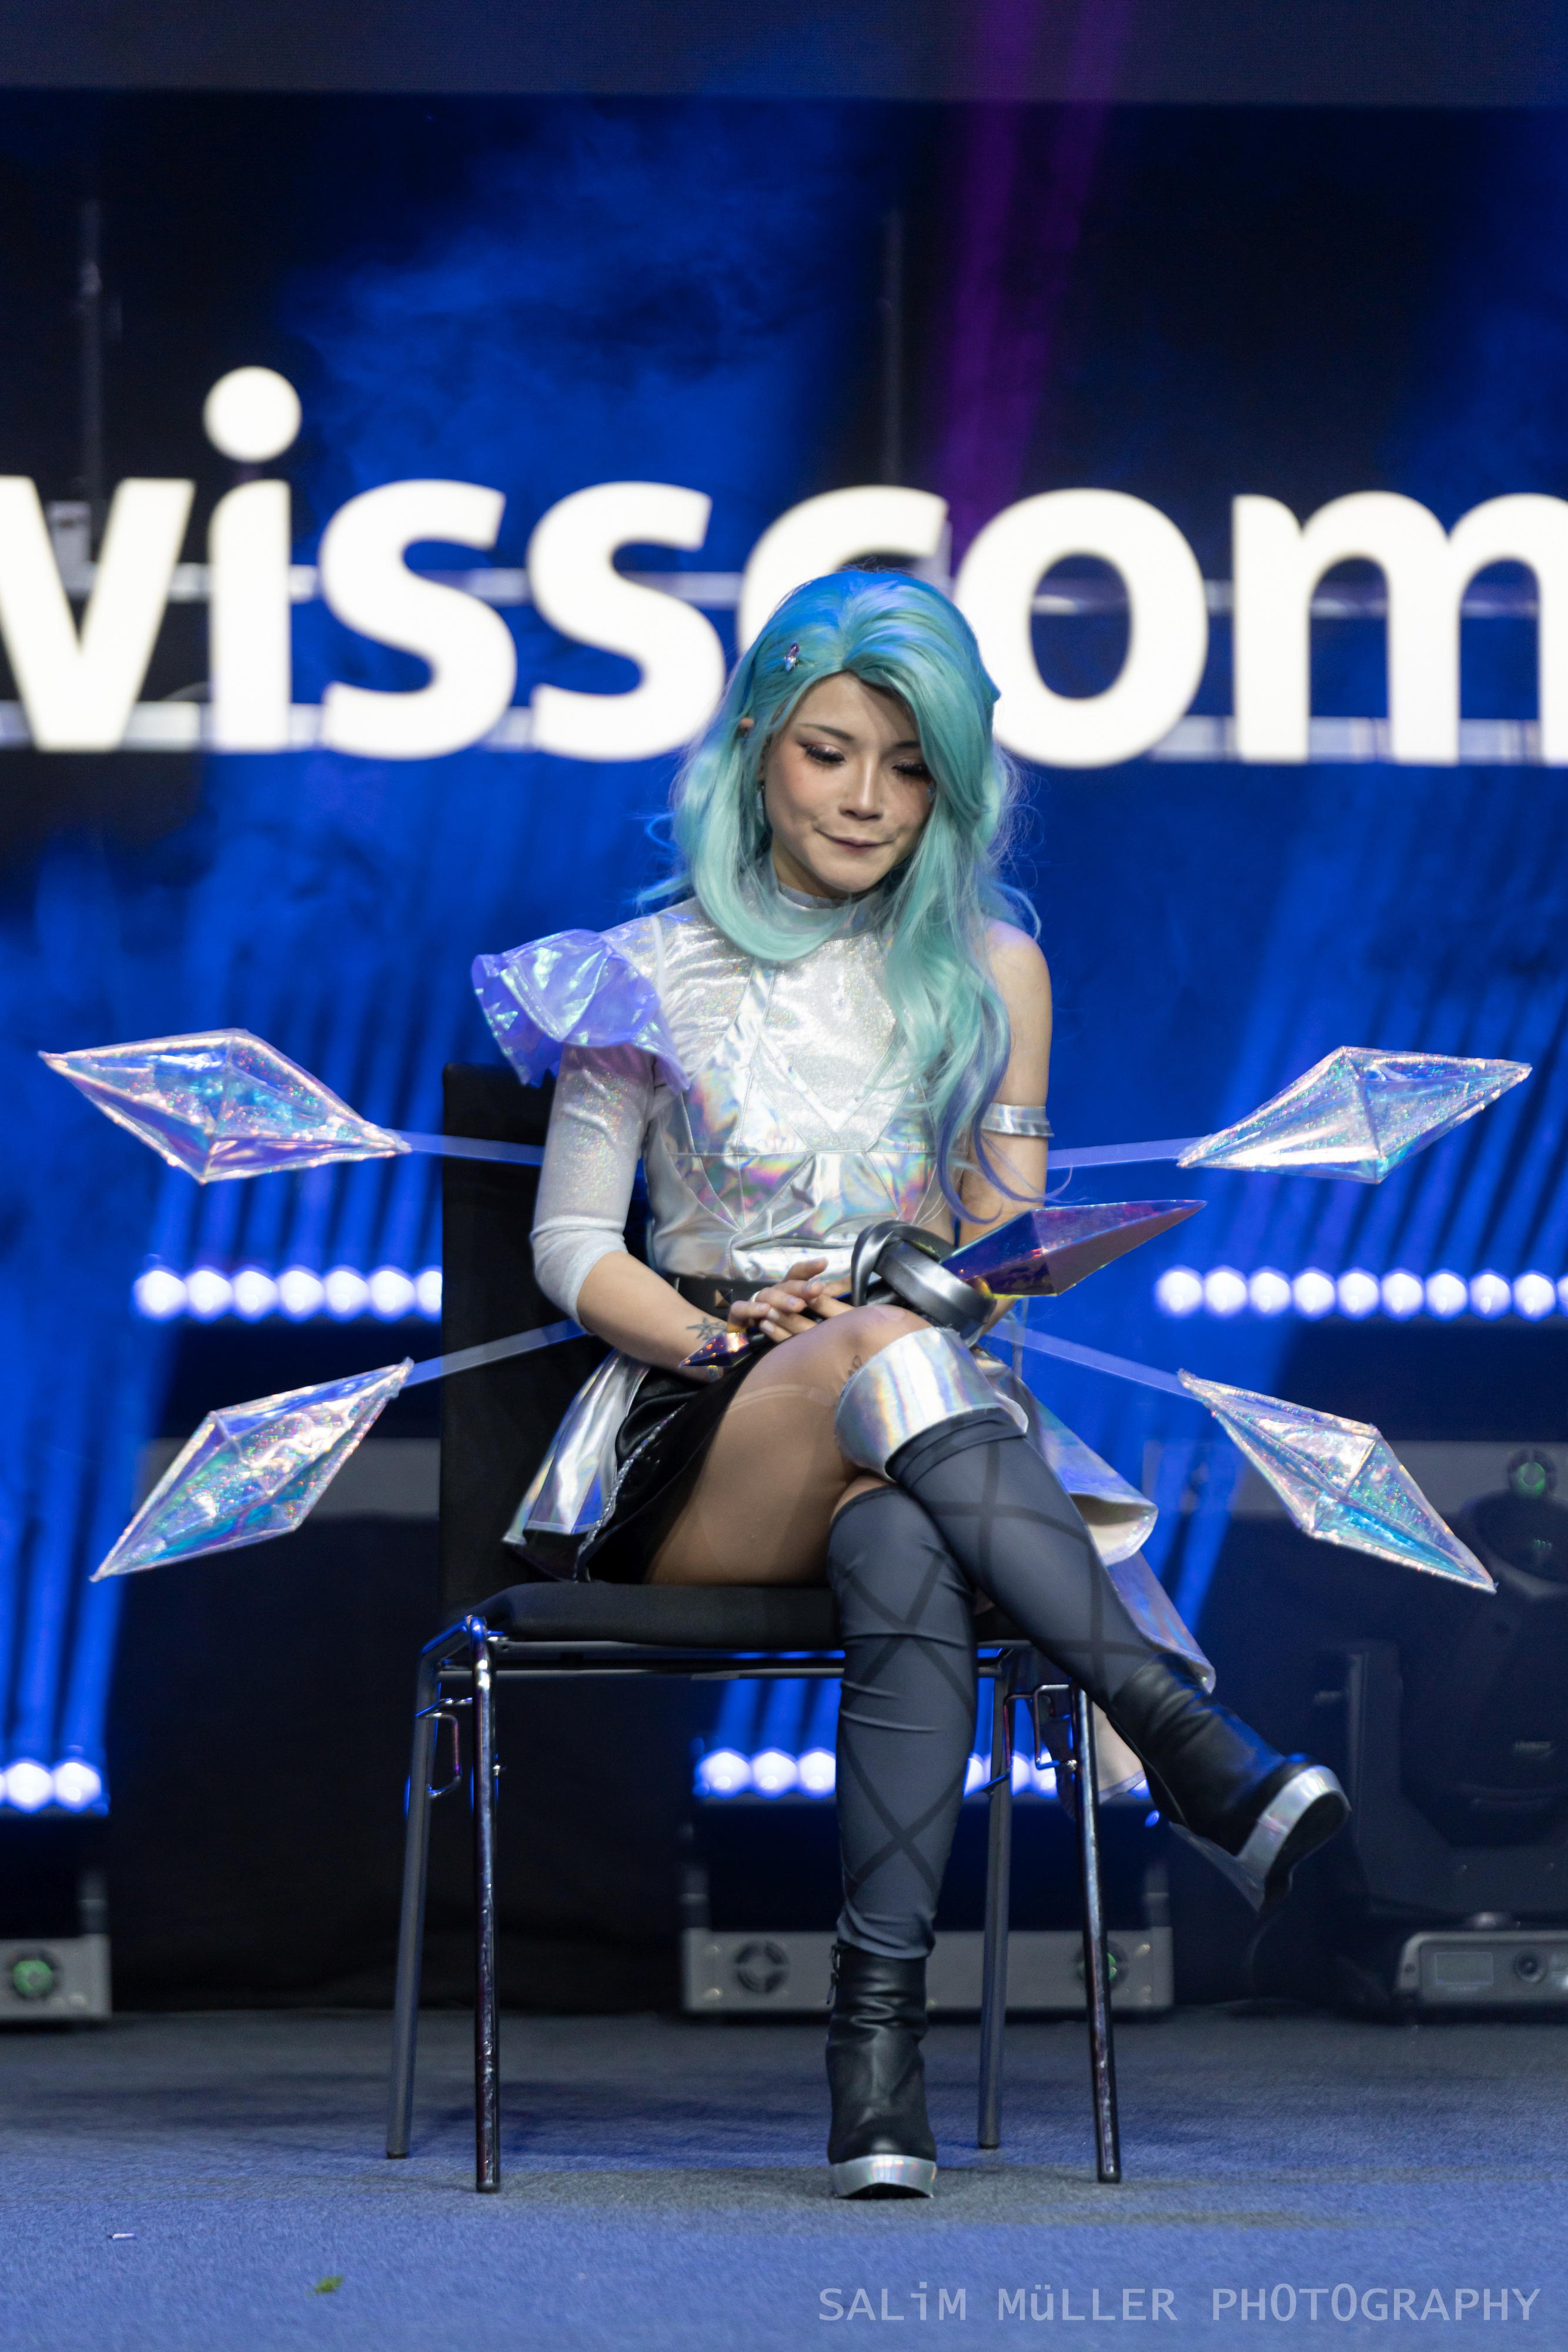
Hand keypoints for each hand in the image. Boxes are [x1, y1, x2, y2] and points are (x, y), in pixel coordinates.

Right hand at [728, 1258, 851, 1344]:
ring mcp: (755, 1301)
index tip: (825, 1262)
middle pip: (787, 1284)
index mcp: (788, 1289)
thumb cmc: (779, 1320)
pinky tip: (764, 1311)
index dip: (810, 1267)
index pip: (799, 1273)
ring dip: (783, 1299)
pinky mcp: (738, 1314)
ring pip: (768, 1295)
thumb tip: (854, 1284)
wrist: (743, 1338)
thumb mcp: (805, 1309)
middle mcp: (773, 1292)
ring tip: (798, 1306)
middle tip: (818, 1289)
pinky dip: (753, 1308)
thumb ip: (826, 1296)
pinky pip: (743, 1308)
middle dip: (802, 1286)